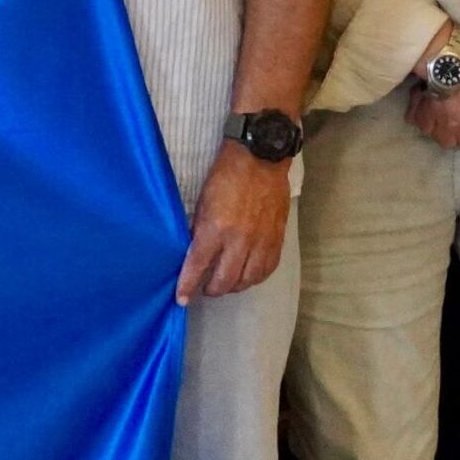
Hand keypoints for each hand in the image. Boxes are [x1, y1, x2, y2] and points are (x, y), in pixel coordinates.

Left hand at [182, 146, 289, 302]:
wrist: (261, 159)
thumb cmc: (225, 176)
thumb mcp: (202, 202)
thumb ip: (200, 231)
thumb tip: (195, 254)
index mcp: (216, 229)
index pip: (198, 267)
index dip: (188, 286)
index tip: (181, 300)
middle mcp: (239, 241)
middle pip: (225, 281)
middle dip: (211, 290)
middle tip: (204, 288)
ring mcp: (261, 241)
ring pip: (247, 280)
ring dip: (234, 286)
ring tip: (225, 283)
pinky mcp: (277, 239)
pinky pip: (267, 269)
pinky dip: (255, 278)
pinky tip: (247, 276)